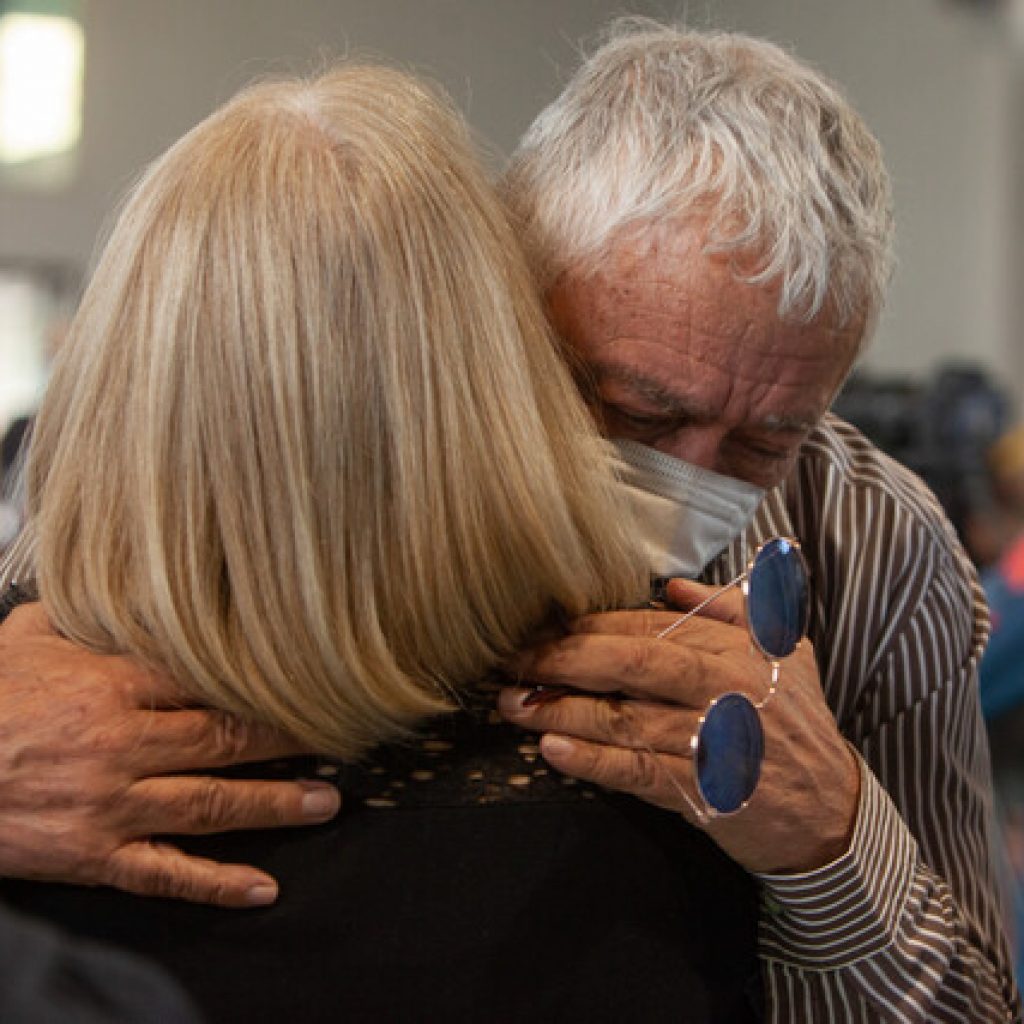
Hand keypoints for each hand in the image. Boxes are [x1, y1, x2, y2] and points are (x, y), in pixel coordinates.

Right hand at [0, 603, 340, 906]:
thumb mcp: (27, 638)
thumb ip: (86, 613)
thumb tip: (122, 584)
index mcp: (112, 686)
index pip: (208, 681)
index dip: (264, 684)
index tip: (308, 682)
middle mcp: (122, 745)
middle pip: (226, 740)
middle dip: (288, 741)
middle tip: (338, 740)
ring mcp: (111, 804)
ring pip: (212, 804)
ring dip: (275, 804)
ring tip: (325, 803)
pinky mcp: (93, 854)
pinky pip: (165, 872)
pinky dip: (216, 884)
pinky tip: (259, 888)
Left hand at [499, 579, 859, 874]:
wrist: (830, 810)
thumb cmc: (794, 723)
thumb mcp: (784, 651)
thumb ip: (734, 608)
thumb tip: (675, 585)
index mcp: (736, 648)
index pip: (648, 626)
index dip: (589, 626)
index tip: (543, 628)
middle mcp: (724, 687)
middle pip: (631, 663)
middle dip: (564, 659)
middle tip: (514, 661)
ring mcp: (713, 740)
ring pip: (624, 718)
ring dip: (561, 710)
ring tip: (514, 705)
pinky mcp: (703, 792)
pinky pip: (637, 771)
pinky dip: (592, 761)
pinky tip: (553, 749)